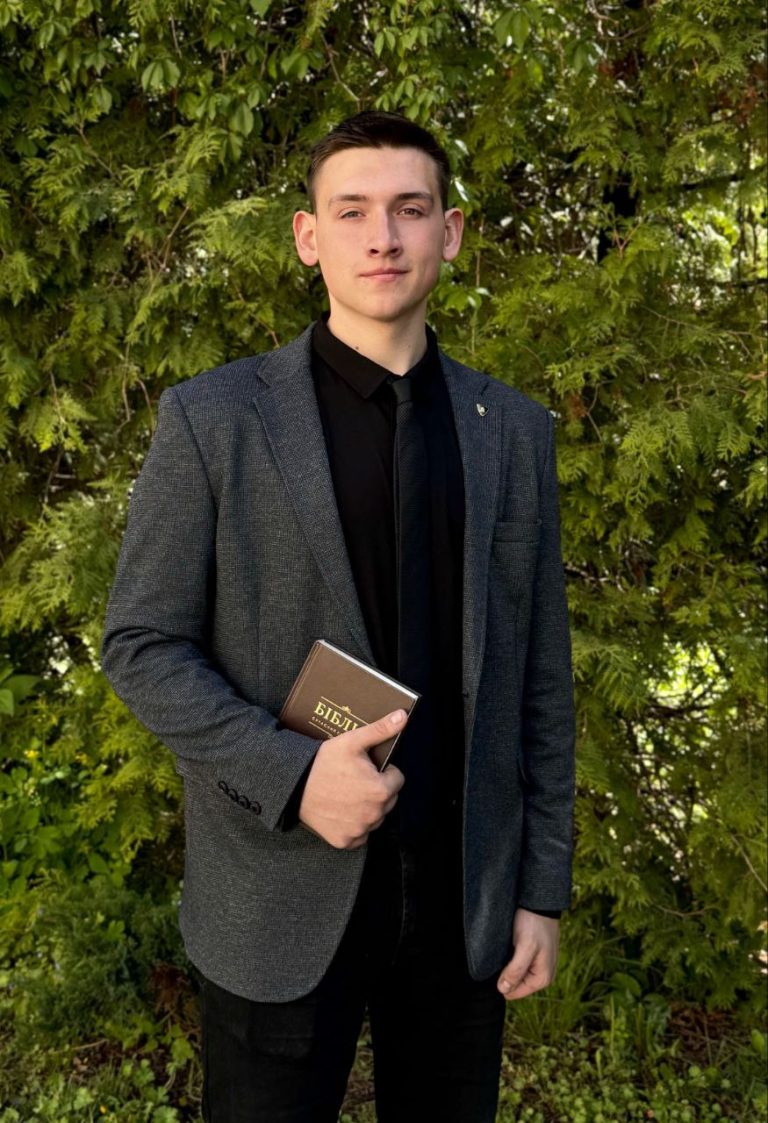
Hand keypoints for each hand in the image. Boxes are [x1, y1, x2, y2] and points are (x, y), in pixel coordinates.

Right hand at [298, 709, 406, 849]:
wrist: (293, 785)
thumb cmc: (324, 762)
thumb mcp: (352, 741)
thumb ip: (381, 729)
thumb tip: (403, 716)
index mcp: (381, 790)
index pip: (397, 779)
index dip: (384, 771)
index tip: (368, 768)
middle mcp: (374, 815)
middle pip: (389, 800)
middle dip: (378, 789)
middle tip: (356, 779)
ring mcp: (359, 830)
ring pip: (375, 817)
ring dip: (368, 808)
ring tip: (348, 794)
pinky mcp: (345, 841)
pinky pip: (360, 834)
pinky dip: (354, 825)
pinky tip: (342, 811)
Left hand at [497, 908, 559, 999]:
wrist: (539, 903)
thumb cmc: (533, 924)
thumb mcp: (525, 947)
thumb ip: (515, 971)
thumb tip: (503, 990)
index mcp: (543, 979)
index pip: (513, 993)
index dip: (503, 980)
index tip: (502, 961)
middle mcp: (543, 976)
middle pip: (514, 984)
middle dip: (506, 972)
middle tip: (506, 952)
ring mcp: (538, 966)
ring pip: (514, 974)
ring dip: (508, 964)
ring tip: (508, 948)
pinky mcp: (533, 956)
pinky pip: (517, 964)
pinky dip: (511, 958)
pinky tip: (510, 946)